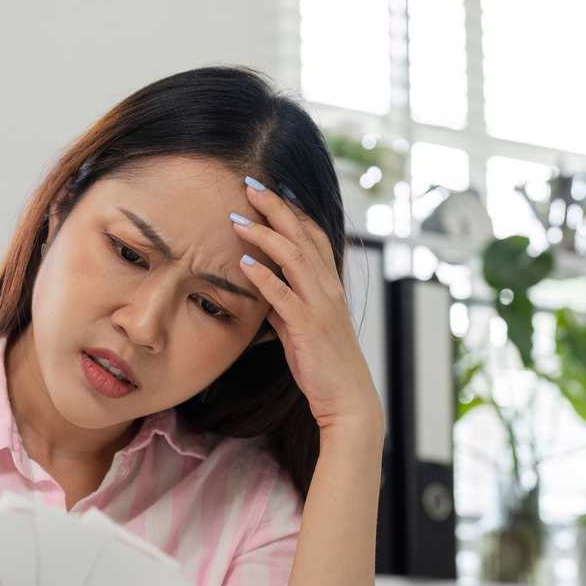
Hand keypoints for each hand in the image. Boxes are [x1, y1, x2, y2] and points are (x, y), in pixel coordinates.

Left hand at [234, 176, 383, 431]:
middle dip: (276, 208)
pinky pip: (284, 295)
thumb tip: (262, 285)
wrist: (347, 400)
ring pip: (294, 257)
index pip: (313, 235)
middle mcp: (328, 288)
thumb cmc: (323, 365)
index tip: (270, 189)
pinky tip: (244, 264)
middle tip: (250, 186)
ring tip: (238, 219)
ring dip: (265, 235)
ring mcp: (320, 305)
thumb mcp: (300, 327)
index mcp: (329, 285)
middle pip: (302, 235)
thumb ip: (284, 303)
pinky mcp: (308, 327)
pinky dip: (264, 277)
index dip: (293, 210)